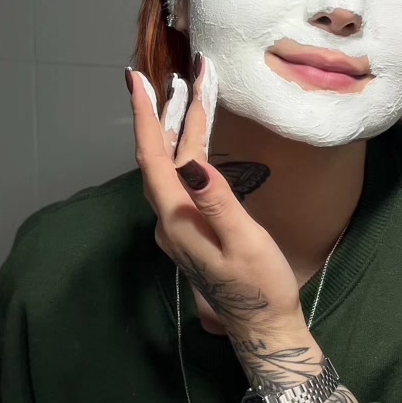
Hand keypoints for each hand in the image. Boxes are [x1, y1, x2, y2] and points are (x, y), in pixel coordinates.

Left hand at [127, 57, 304, 340]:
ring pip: (170, 167)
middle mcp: (169, 221)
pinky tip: (197, 141)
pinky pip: (182, 180)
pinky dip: (187, 152)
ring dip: (177, 129)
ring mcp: (179, 226)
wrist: (263, 327)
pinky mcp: (192, 230)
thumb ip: (219, 203)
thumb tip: (194, 164)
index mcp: (177, 220)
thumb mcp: (245, 243)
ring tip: (189, 94)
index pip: (152, 158)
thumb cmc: (260, 286)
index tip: (138, 80)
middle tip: (178, 75)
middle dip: (165, 113)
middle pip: (158, 157)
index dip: (144, 116)